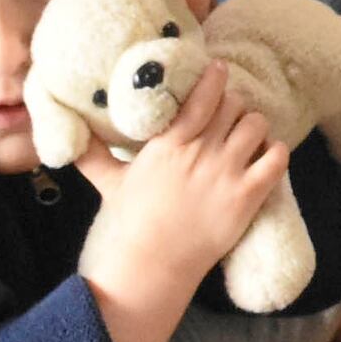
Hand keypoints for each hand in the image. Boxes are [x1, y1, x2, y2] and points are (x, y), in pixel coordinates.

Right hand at [76, 64, 291, 341]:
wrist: (147, 269)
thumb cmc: (125, 227)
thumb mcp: (108, 183)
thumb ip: (92, 155)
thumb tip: (64, 138)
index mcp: (169, 144)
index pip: (202, 95)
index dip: (215, 78)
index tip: (218, 71)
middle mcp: (200, 153)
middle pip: (234, 105)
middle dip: (233, 107)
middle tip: (229, 117)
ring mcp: (226, 174)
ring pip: (256, 125)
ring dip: (254, 127)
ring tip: (246, 138)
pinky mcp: (246, 199)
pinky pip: (276, 158)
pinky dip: (274, 152)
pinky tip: (264, 159)